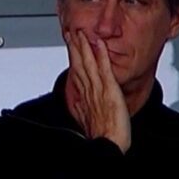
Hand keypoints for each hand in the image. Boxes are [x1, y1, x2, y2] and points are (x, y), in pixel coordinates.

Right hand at [64, 29, 130, 153]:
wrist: (108, 145)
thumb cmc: (102, 138)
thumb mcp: (87, 123)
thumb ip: (81, 111)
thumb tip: (75, 105)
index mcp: (84, 98)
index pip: (76, 73)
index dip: (72, 58)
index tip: (69, 47)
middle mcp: (88, 91)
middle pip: (79, 65)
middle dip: (74, 48)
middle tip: (71, 33)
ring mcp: (98, 89)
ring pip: (88, 63)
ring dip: (83, 46)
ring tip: (81, 33)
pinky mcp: (109, 89)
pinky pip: (104, 68)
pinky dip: (100, 54)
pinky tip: (98, 43)